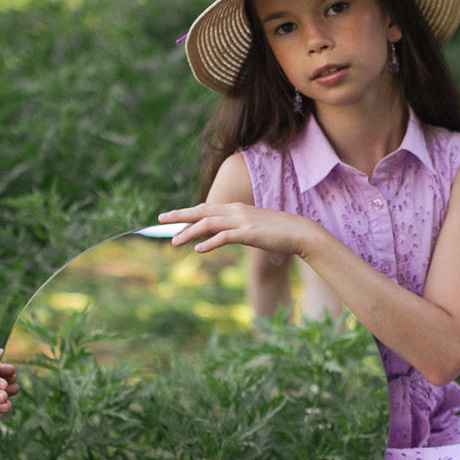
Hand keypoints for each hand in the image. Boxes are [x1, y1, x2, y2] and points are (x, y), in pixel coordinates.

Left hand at [157, 202, 321, 257]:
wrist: (300, 232)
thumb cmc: (278, 232)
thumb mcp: (253, 228)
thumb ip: (237, 230)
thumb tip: (223, 236)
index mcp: (236, 209)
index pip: (206, 208)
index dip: (187, 212)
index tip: (171, 217)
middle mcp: (235, 211)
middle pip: (201, 211)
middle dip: (179, 215)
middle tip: (160, 219)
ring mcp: (242, 221)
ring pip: (208, 224)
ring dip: (189, 232)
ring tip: (174, 242)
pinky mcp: (248, 233)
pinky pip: (224, 237)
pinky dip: (209, 243)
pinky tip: (198, 250)